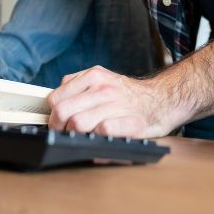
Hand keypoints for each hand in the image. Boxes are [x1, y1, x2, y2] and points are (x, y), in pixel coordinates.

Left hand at [47, 66, 166, 137]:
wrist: (161, 100)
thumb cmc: (127, 95)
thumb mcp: (102, 78)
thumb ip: (78, 84)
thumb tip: (55, 99)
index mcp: (94, 75)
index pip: (56, 98)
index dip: (52, 114)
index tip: (57, 122)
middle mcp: (104, 88)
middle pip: (62, 112)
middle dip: (59, 128)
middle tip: (65, 133)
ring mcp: (117, 105)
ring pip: (78, 124)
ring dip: (75, 135)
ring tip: (82, 136)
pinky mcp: (130, 123)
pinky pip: (102, 131)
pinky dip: (96, 139)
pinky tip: (99, 138)